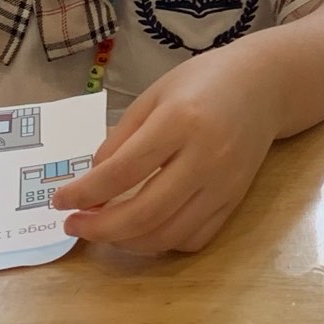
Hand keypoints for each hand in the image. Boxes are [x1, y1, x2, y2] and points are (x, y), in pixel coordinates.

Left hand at [51, 41, 284, 255]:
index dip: (84, 193)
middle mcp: (205, 158)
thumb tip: (93, 183)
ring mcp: (224, 184)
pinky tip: (143, 229)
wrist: (265, 85)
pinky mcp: (234, 200)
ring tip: (103, 231)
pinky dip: (162, 242)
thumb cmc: (203, 81)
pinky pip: (194, 238)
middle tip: (73, 225)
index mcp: (179, 122)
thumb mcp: (154, 94)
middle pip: (144, 213)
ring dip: (126, 242)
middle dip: (99, 229)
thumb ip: (121, 138)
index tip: (59, 201)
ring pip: (168, 234)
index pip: (121, 172)